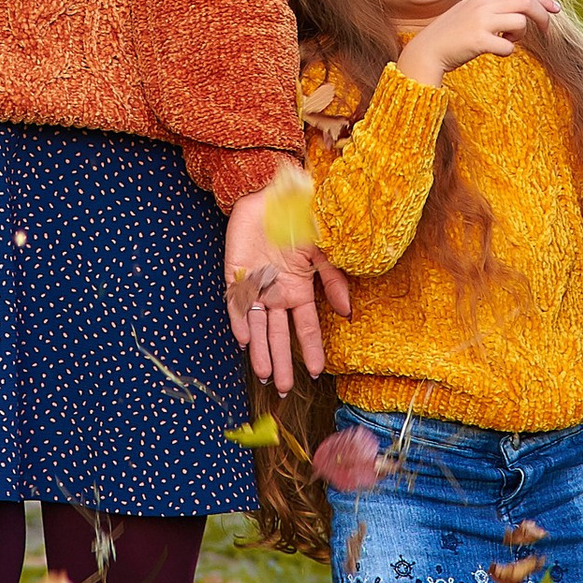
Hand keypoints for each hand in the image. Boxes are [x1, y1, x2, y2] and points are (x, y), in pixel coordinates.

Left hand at [223, 178, 351, 399]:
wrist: (272, 194)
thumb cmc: (300, 220)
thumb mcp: (322, 251)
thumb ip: (334, 281)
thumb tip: (347, 312)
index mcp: (299, 289)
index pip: (306, 327)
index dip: (311, 350)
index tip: (317, 374)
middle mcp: (277, 294)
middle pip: (280, 335)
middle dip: (282, 362)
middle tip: (283, 389)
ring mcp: (256, 286)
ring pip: (258, 327)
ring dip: (260, 351)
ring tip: (263, 376)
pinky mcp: (235, 274)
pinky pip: (237, 303)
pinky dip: (240, 321)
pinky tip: (245, 339)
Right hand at [398, 0, 556, 86]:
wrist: (428, 50)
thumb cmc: (454, 31)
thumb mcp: (473, 7)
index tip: (556, 8)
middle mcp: (483, 4)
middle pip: (526, 2)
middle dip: (543, 15)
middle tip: (547, 29)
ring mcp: (480, 22)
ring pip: (520, 23)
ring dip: (521, 36)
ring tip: (507, 40)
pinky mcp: (478, 41)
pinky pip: (508, 47)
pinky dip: (508, 51)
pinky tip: (495, 50)